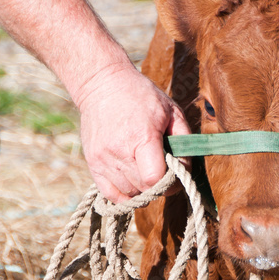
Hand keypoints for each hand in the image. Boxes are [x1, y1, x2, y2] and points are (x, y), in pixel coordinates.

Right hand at [75, 61, 190, 202]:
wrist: (102, 84)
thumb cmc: (141, 96)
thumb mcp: (171, 110)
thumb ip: (183, 141)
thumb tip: (185, 169)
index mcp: (142, 136)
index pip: (155, 178)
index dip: (170, 182)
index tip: (175, 175)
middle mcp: (119, 151)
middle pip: (144, 188)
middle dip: (159, 186)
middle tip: (163, 172)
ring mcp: (102, 159)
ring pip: (129, 193)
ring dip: (142, 189)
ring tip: (147, 171)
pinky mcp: (93, 163)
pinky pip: (111, 194)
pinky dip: (125, 195)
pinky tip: (133, 183)